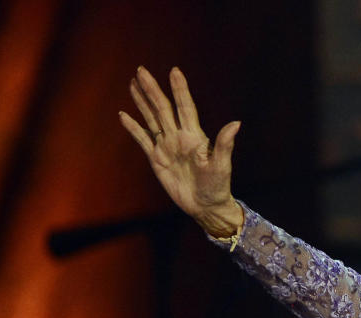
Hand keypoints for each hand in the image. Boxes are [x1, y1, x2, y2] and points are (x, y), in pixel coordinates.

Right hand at [119, 66, 242, 236]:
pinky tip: (123, 115)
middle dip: (152, 89)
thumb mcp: (222, 165)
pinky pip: (142, 139)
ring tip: (133, 83)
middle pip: (162, 108)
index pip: (185, 107)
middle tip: (142, 70)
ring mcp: (166, 146)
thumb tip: (236, 123)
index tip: (175, 71)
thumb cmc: (217, 186)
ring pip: (151, 118)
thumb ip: (224, 144)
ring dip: (142, 102)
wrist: (205, 206)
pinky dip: (133, 128)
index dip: (180, 90)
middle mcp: (179, 137)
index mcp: (194, 136)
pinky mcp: (156, 159)